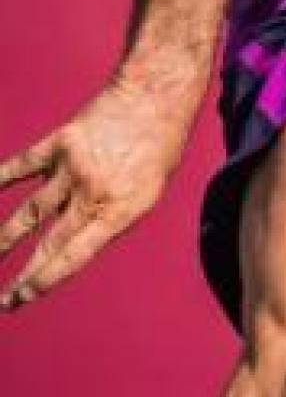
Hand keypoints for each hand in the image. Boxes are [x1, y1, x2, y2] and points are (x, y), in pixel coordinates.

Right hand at [0, 75, 194, 311]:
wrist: (156, 96)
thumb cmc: (159, 147)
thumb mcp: (148, 192)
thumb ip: (111, 216)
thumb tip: (76, 239)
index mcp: (119, 211)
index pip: (74, 257)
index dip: (46, 281)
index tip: (23, 298)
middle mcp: (92, 193)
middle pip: (48, 244)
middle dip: (24, 276)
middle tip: (3, 300)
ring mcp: (72, 168)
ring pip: (28, 213)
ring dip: (5, 240)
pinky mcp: (59, 143)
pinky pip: (21, 167)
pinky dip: (0, 180)